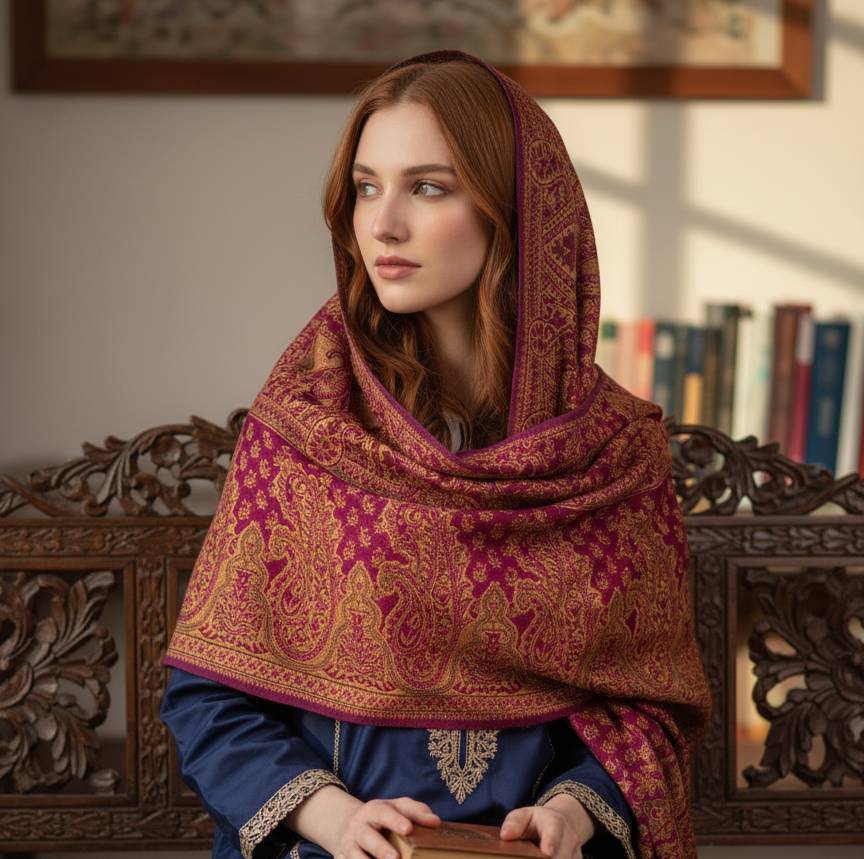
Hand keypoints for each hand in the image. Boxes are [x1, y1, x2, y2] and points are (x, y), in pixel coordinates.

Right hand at [285, 785, 439, 858]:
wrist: (348, 825)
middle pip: (367, 836)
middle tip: (395, 858)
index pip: (384, 813)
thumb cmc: (382, 817)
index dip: (396, 821)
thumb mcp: (397, 808)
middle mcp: (358, 827)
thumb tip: (435, 822)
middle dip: (380, 847)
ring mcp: (348, 844)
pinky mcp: (341, 858)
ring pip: (354, 854)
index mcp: (373, 811)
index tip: (409, 829)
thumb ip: (416, 811)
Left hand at [500, 794, 597, 858]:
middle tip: (530, 858)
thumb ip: (514, 822)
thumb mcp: (524, 815)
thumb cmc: (538, 821)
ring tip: (535, 858)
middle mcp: (569, 836)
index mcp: (554, 821)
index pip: (554, 831)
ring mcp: (576, 851)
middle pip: (561, 855)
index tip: (547, 853)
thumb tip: (505, 836)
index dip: (551, 843)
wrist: (563, 821)